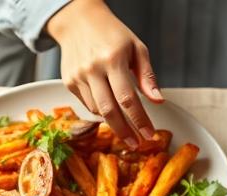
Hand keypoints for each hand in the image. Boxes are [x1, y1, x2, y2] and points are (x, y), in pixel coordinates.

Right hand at [47, 0, 161, 146]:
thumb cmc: (112, 34)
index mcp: (113, 59)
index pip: (128, 98)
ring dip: (113, 121)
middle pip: (109, 111)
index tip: (149, 135)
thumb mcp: (136, 48)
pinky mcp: (69, 82)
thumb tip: (157, 101)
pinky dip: (100, 109)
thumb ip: (147, 76)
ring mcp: (78, 76)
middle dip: (124, 132)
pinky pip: (87, 104)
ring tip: (126, 125)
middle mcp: (93, 69)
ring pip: (97, 110)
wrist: (78, 20)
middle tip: (136, 144)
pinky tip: (109, 105)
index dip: (139, 120)